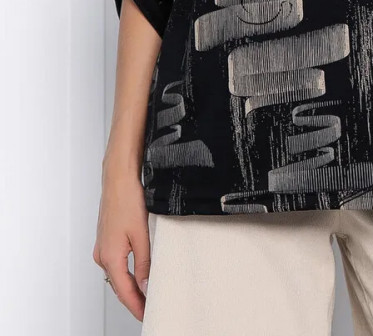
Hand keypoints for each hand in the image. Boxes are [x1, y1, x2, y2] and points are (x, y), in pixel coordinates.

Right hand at [92, 164, 151, 322]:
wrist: (118, 177)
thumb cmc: (127, 199)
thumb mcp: (141, 235)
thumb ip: (144, 263)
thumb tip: (146, 286)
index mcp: (110, 256)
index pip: (124, 291)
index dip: (136, 306)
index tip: (147, 315)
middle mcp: (102, 254)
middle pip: (119, 285)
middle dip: (134, 299)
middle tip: (149, 309)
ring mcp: (102, 246)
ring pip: (117, 274)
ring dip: (129, 286)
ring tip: (146, 295)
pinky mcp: (106, 238)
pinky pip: (116, 263)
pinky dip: (125, 272)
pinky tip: (136, 274)